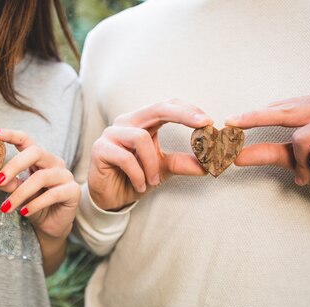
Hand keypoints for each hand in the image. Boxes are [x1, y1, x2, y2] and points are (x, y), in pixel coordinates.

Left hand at [0, 129, 79, 240]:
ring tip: (6, 207)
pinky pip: (52, 195)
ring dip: (20, 193)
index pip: (25, 140)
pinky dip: (34, 204)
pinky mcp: (73, 191)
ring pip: (41, 177)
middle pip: (35, 152)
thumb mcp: (16, 193)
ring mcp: (65, 175)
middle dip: (14, 166)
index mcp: (39, 158)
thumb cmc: (33, 204)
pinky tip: (24, 213)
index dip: (9, 134)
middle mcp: (54, 162)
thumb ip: (6, 183)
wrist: (51, 225)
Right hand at [88, 99, 212, 210]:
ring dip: (152, 164)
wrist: (110, 198)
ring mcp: (111, 133)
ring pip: (141, 138)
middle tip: (203, 126)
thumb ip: (183, 163)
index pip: (167, 106)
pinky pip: (125, 158)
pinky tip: (140, 186)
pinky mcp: (100, 149)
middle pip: (157, 108)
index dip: (188, 110)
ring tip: (153, 181)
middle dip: (183, 115)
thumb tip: (208, 164)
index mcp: (142, 121)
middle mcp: (126, 122)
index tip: (209, 121)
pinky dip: (138, 174)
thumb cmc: (135, 178)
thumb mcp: (163, 169)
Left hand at [227, 93, 309, 209]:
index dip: (254, 115)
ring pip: (302, 139)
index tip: (230, 121)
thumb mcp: (296, 161)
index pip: (281, 108)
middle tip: (231, 126)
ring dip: (304, 164)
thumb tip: (237, 154)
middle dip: (258, 121)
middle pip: (287, 114)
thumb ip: (269, 153)